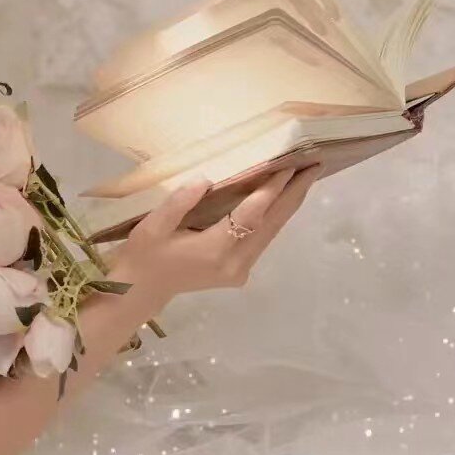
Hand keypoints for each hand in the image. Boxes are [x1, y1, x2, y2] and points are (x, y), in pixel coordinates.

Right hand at [115, 165, 320, 311]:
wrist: (140, 290)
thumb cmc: (144, 254)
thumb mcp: (153, 225)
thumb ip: (179, 202)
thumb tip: (207, 180)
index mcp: (215, 251)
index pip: (252, 214)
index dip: (272, 189)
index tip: (289, 165)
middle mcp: (235, 263)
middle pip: (272, 224)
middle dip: (294, 193)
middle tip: (315, 165)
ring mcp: (240, 271)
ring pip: (271, 233)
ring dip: (288, 204)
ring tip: (304, 176)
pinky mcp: (239, 272)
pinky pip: (262, 239)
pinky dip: (274, 217)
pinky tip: (281, 199)